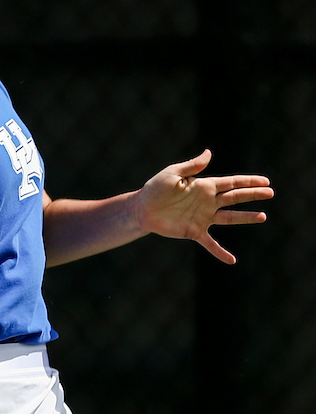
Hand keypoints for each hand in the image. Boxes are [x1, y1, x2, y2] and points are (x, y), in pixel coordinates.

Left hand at [137, 149, 272, 264]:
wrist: (143, 209)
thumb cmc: (155, 189)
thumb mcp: (172, 173)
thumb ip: (192, 166)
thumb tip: (209, 153)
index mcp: (204, 186)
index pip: (231, 182)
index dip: (248, 181)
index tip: (265, 181)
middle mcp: (207, 201)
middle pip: (235, 198)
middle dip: (253, 195)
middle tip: (271, 192)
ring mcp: (203, 217)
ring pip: (229, 218)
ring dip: (245, 218)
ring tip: (263, 217)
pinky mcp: (194, 231)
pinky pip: (210, 243)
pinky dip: (220, 252)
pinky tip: (231, 260)